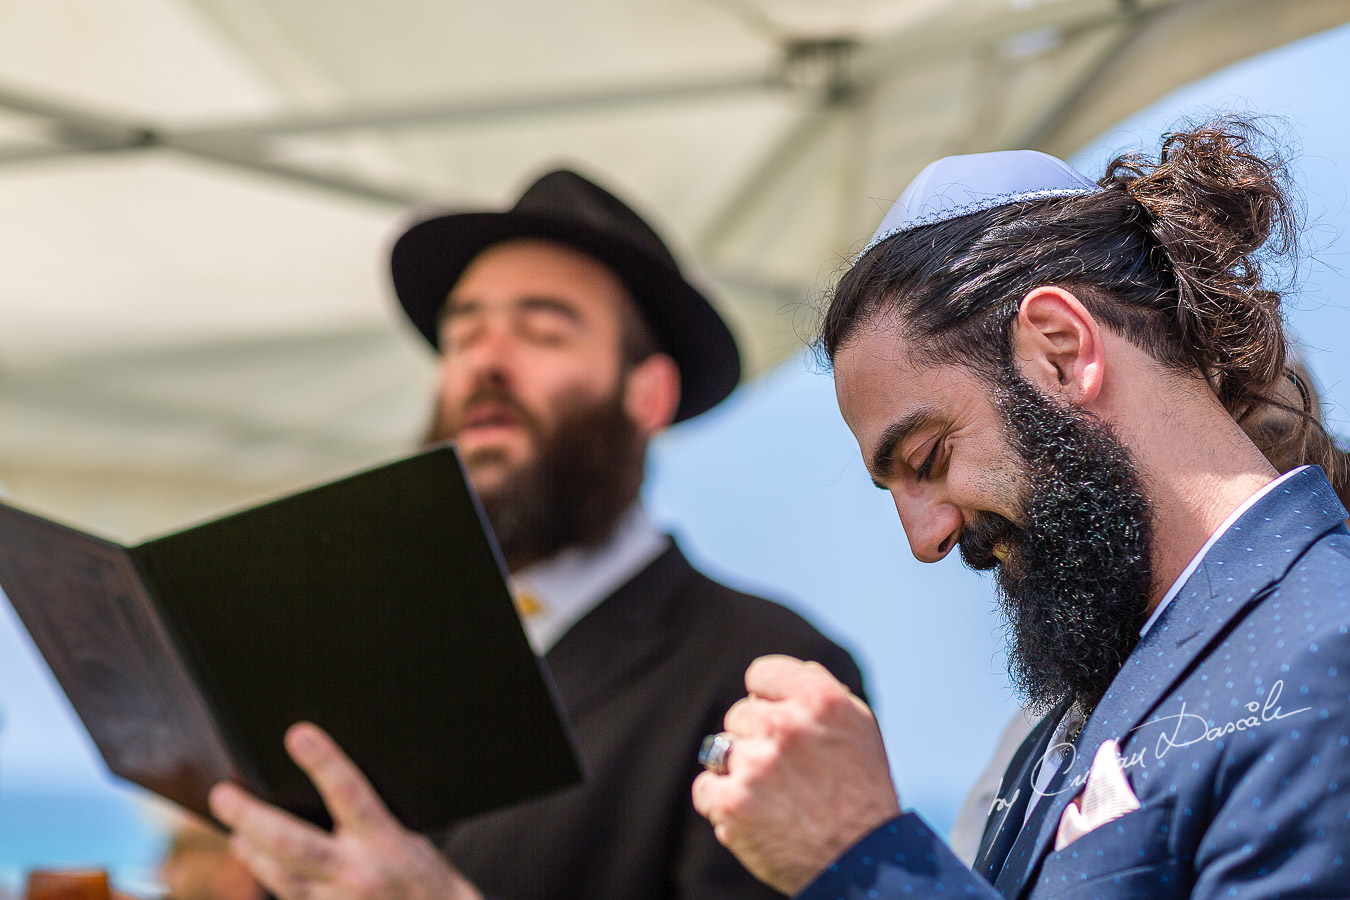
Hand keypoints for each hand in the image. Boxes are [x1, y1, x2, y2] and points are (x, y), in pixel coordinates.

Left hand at [209, 722, 482, 899]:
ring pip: (280, 877)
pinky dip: (270, 877)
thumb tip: (325, 785)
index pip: (349, 794)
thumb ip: (368, 818)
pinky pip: (290, 899)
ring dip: (252, 853)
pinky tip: (258, 861)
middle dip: (252, 818)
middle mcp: (357, 874)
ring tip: (235, 832)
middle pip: (291, 844)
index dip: (324, 763)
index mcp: (386, 841)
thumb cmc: (423, 876)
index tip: (297, 734)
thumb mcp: (407, 836)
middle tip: (223, 795)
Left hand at [691, 655, 900, 894]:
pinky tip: (752, 816)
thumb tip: (794, 670)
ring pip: (721, 749)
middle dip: (757, 739)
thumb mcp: (858, 727)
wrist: (860, 863)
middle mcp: (786, 725)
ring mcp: (756, 763)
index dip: (767, 698)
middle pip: (740, 714)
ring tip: (774, 797)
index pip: (760, 674)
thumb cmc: (863, 793)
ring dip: (739, 771)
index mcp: (818, 698)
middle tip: (788, 773)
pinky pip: (706, 787)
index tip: (778, 721)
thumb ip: (823, 690)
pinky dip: (721, 803)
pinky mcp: (733, 802)